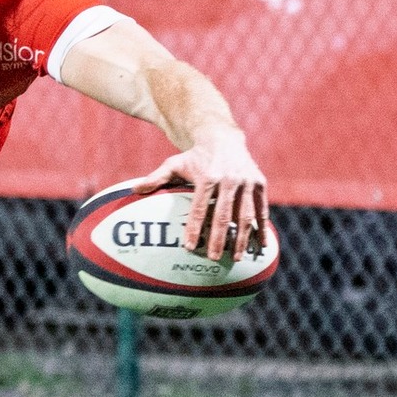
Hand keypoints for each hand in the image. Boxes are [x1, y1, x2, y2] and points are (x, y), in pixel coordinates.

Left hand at [134, 129, 267, 260]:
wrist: (223, 139)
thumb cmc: (195, 157)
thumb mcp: (174, 164)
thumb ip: (156, 178)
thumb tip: (134, 189)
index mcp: (207, 177)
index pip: (199, 208)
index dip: (194, 228)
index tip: (189, 247)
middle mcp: (229, 180)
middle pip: (224, 215)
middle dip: (219, 239)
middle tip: (213, 258)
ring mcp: (247, 182)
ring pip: (246, 215)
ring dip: (242, 238)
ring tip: (236, 258)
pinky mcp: (260, 184)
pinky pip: (261, 209)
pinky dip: (261, 228)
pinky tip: (260, 246)